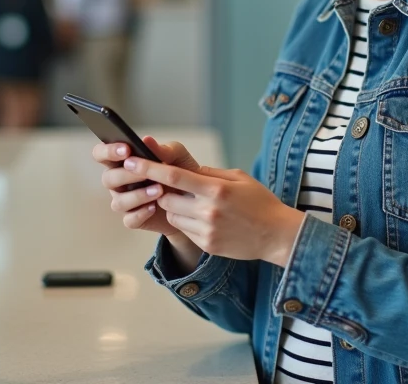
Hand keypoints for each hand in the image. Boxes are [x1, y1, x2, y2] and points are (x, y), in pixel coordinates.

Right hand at [91, 136, 200, 237]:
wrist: (195, 200)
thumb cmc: (180, 172)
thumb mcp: (177, 156)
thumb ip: (163, 149)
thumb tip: (146, 140)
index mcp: (123, 161)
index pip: (102, 154)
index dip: (108, 151)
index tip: (126, 149)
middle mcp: (119, 182)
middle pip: (108, 178)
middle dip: (126, 175)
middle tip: (145, 173)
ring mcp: (125, 201)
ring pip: (118, 202)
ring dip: (137, 196)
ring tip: (159, 190)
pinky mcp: (134, 219)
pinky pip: (129, 220)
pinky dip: (141, 213)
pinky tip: (154, 207)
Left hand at [123, 155, 305, 266]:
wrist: (276, 235)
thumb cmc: (259, 202)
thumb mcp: (239, 178)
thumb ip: (210, 173)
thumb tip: (184, 170)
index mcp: (216, 189)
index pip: (173, 177)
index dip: (149, 169)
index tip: (131, 162)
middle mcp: (208, 211)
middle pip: (167, 198)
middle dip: (163, 191)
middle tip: (171, 185)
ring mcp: (206, 230)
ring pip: (172, 216)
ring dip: (175, 207)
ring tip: (194, 203)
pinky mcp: (207, 245)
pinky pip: (184, 230)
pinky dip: (187, 222)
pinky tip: (205, 219)